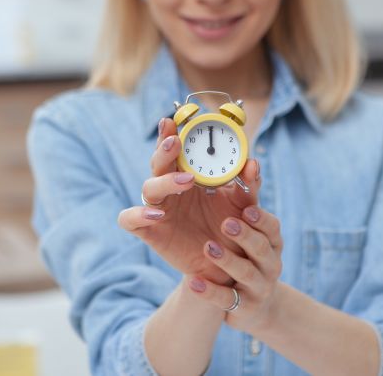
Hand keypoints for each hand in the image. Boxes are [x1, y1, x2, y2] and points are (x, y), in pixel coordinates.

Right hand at [117, 117, 261, 285]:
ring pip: (148, 187)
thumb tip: (252, 163)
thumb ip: (248, 183)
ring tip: (186, 182)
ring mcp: (158, 208)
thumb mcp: (244, 204)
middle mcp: (170, 188)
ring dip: (165, 181)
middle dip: (165, 149)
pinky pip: (130, 219)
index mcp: (188, 175)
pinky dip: (138, 214)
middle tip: (176, 142)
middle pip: (158, 162)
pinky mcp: (149, 231)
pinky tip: (157, 213)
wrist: (228, 264)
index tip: (174, 119)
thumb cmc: (233, 228)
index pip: (176, 149)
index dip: (172, 133)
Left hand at [185, 205, 283, 333]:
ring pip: (245, 273)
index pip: (272, 226)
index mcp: (271, 240)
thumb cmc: (246, 251)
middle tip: (226, 222)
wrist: (251, 302)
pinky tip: (193, 281)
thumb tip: (249, 160)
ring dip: (227, 260)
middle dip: (245, 236)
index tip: (246, 209)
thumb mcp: (249, 226)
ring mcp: (258, 286)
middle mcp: (270, 263)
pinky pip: (226, 300)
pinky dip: (209, 291)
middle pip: (262, 248)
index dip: (260, 218)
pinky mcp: (242, 307)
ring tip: (207, 247)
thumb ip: (247, 197)